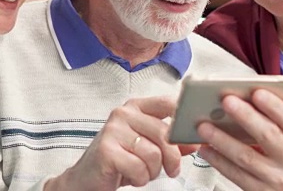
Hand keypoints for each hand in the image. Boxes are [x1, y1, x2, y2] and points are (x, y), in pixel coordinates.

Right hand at [45, 96, 197, 190]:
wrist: (85, 179)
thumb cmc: (118, 161)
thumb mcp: (146, 148)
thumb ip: (171, 143)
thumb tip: (197, 141)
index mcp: (135, 108)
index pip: (167, 103)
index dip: (184, 117)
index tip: (194, 133)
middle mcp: (123, 114)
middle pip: (164, 133)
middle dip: (172, 158)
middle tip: (171, 170)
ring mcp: (113, 130)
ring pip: (153, 154)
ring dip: (152, 172)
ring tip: (141, 172)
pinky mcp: (106, 150)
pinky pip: (139, 167)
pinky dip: (139, 178)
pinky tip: (130, 176)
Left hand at [197, 89, 282, 190]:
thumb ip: (280, 131)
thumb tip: (248, 105)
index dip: (274, 105)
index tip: (257, 92)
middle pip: (268, 135)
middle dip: (246, 116)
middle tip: (227, 101)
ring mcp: (276, 180)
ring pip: (245, 156)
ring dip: (222, 139)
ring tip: (204, 127)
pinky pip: (235, 174)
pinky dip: (218, 160)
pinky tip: (206, 149)